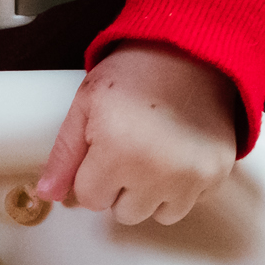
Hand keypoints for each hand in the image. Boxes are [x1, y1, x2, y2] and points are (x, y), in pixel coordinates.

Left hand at [34, 42, 240, 224]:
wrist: (193, 50)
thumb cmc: (136, 72)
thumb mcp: (86, 104)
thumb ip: (64, 155)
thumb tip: (48, 195)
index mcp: (117, 149)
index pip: (91, 198)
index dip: (93, 174)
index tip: (105, 148)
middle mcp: (156, 169)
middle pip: (124, 213)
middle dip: (121, 187)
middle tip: (131, 148)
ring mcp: (190, 174)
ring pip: (158, 215)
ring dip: (151, 194)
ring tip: (154, 154)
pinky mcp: (216, 173)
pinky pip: (189, 203)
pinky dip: (181, 187)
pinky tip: (177, 155)